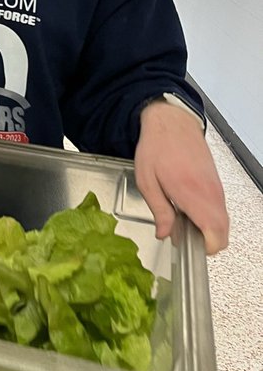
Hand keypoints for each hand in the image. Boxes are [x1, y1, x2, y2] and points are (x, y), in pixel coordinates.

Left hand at [134, 101, 228, 254]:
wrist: (171, 123)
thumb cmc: (156, 148)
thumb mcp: (147, 181)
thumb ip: (159, 211)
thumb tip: (165, 234)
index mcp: (192, 194)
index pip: (214, 234)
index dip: (204, 247)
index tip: (186, 244)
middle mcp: (211, 193)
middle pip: (223, 233)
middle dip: (206, 242)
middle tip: (183, 234)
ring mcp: (217, 188)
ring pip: (224, 222)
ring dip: (209, 229)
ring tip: (183, 220)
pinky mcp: (217, 184)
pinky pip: (221, 210)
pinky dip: (210, 217)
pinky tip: (190, 209)